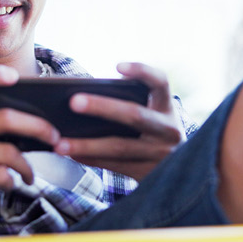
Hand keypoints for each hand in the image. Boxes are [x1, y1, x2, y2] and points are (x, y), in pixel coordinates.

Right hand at [0, 65, 60, 240]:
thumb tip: (23, 123)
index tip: (15, 76)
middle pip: (4, 118)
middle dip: (37, 126)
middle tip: (54, 135)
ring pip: (9, 152)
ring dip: (27, 165)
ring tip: (30, 173)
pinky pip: (1, 175)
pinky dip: (12, 181)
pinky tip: (11, 184)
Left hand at [55, 62, 184, 180]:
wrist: (182, 174)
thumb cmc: (153, 135)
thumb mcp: (153, 117)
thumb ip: (131, 106)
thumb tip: (83, 101)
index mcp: (167, 108)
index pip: (160, 82)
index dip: (142, 71)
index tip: (117, 66)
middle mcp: (168, 129)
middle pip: (134, 115)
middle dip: (102, 107)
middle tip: (73, 101)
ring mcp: (161, 154)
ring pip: (119, 147)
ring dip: (87, 144)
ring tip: (60, 143)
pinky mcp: (149, 174)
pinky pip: (115, 165)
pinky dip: (91, 159)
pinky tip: (72, 155)